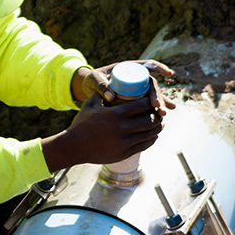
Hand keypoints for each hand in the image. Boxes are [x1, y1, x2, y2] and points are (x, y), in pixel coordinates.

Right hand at [42, 92, 164, 172]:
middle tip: (159, 111)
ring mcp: (125, 142)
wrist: (74, 146)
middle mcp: (122, 128)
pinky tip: (153, 134)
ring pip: (150, 133)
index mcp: (116, 114)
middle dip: (158, 115)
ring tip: (160, 122)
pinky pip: (144, 145)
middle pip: (151, 119)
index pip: (143, 105)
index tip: (153, 100)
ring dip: (158, 127)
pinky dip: (152, 139)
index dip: (151, 101)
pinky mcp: (125, 152)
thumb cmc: (82, 123)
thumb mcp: (90, 104)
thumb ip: (103, 92)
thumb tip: (114, 82)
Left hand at [72, 60, 176, 112]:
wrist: (88, 89)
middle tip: (158, 106)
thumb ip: (101, 85)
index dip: (160, 68)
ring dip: (160, 104)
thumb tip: (111, 97)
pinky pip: (147, 104)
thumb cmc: (92, 80)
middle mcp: (136, 78)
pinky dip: (155, 109)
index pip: (148, 65)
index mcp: (129, 68)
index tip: (168, 74)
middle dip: (158, 95)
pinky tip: (162, 117)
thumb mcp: (94, 80)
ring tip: (163, 114)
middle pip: (151, 84)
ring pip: (152, 95)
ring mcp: (137, 89)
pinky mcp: (135, 99)